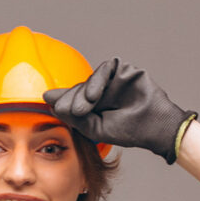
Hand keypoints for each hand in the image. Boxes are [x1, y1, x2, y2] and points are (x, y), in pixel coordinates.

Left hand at [43, 57, 196, 163]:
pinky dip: (96, 81)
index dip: (60, 100)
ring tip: (84, 107)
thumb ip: (73, 116)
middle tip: (71, 111)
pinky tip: (94, 95)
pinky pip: (104, 69)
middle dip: (71, 100)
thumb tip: (50, 103)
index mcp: (93, 108)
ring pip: (89, 80)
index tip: (47, 100)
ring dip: (83, 93)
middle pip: (78, 89)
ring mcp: (111, 81)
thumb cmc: (126, 130)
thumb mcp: (93, 128)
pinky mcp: (122, 70)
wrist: (152, 126)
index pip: (72, 100)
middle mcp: (101, 93)